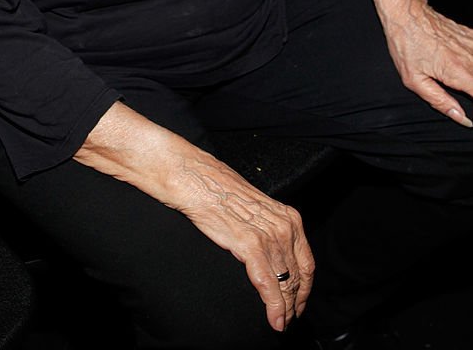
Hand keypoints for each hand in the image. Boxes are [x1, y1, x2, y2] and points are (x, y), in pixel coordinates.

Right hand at [168, 153, 314, 331]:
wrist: (199, 181)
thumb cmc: (221, 192)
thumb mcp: (257, 210)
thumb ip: (270, 230)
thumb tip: (273, 256)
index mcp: (289, 218)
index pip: (306, 262)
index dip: (305, 288)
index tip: (299, 302)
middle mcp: (285, 227)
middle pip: (298, 277)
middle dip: (295, 302)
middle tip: (290, 318)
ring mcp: (270, 237)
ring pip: (285, 284)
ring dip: (285, 310)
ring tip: (281, 323)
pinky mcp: (252, 246)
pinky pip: (269, 285)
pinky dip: (274, 307)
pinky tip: (274, 320)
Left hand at [349, 0, 472, 125]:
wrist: (405, 13)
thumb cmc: (406, 44)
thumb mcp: (414, 80)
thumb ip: (440, 101)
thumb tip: (461, 118)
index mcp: (458, 73)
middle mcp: (470, 58)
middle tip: (465, 91)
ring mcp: (472, 45)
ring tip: (465, 82)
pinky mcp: (471, 35)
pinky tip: (468, 67)